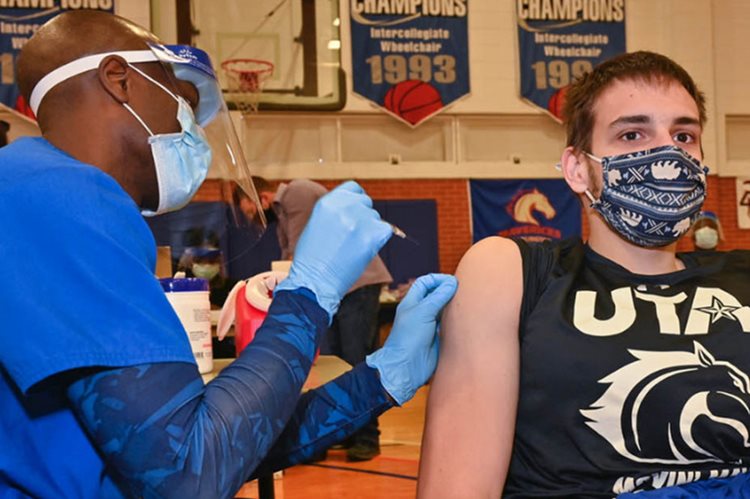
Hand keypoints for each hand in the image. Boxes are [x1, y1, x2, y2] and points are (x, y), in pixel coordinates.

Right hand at [275, 181, 391, 318]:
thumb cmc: (312, 258)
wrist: (315, 282)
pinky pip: (386, 230)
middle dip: (363, 217)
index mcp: (328, 202)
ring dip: (369, 230)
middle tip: (352, 236)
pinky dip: (379, 240)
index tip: (355, 211)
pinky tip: (364, 250)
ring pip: (376, 218)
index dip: (356, 200)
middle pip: (366, 203)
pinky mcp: (373, 235)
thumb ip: (335, 211)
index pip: (354, 188)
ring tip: (353, 247)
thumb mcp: (316, 223)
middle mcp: (345, 207)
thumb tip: (353, 207)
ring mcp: (360, 220)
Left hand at [366, 274, 457, 404]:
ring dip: (453, 306)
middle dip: (448, 291)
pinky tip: (464, 320)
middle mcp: (420, 312)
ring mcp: (429, 325)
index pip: (425, 283)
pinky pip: (448, 325)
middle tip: (463, 291)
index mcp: (412, 302)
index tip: (452, 282)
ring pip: (444, 310)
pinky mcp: (438, 337)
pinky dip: (456, 320)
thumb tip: (452, 282)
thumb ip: (438, 297)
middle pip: (436, 295)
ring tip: (465, 304)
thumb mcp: (423, 312)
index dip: (438, 279)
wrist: (407, 367)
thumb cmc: (408, 338)